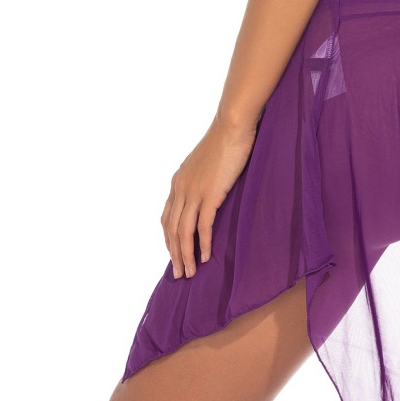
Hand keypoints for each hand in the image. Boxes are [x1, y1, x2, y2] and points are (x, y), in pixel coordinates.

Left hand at [160, 117, 257, 278]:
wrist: (232, 126)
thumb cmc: (225, 140)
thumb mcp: (206, 162)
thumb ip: (202, 178)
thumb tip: (209, 189)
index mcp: (178, 181)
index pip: (167, 217)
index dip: (169, 239)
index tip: (174, 255)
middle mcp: (181, 189)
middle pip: (172, 229)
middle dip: (174, 254)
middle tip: (179, 274)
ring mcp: (194, 192)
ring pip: (184, 232)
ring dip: (185, 255)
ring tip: (189, 273)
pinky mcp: (210, 194)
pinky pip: (203, 226)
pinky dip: (203, 244)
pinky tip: (205, 258)